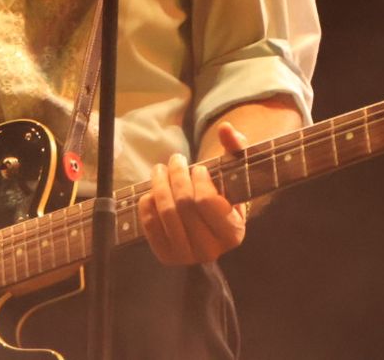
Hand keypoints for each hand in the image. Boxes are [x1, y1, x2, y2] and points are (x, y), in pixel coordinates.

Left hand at [138, 121, 249, 265]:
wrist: (209, 226)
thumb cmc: (224, 195)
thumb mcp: (235, 174)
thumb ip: (236, 148)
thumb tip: (226, 128)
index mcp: (233, 233)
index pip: (206, 201)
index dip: (198, 180)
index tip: (198, 168)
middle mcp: (211, 250)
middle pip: (183, 204)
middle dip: (176, 175)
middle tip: (176, 159)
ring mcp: (187, 255)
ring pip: (165, 212)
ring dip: (159, 184)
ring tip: (159, 169)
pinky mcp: (166, 256)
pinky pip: (149, 224)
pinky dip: (147, 203)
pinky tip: (152, 191)